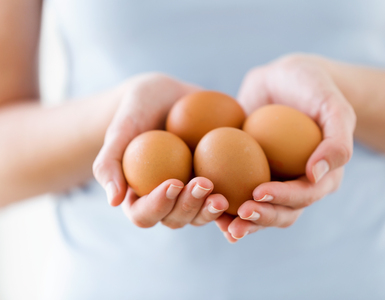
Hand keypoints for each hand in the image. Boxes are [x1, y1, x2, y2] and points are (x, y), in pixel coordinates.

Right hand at [93, 74, 228, 227]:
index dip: (158, 205)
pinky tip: (249, 194)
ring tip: (224, 194)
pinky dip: (237, 202)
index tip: (173, 183)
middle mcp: (168, 201)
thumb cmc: (137, 110)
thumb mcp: (120, 128)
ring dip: (213, 210)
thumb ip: (109, 162)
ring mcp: (192, 195)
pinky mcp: (216, 183)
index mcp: (140, 196)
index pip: (144, 214)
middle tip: (204, 184)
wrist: (166, 96)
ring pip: (203, 215)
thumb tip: (113, 201)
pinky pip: (227, 197)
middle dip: (191, 207)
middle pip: (178, 218)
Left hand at [216, 55, 355, 241]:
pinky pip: (236, 192)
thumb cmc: (313, 88)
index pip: (304, 195)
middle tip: (239, 214)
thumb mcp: (333, 106)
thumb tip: (317, 174)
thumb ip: (336, 140)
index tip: (258, 192)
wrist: (284, 78)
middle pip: (282, 212)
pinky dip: (224, 204)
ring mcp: (273, 180)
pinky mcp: (249, 173)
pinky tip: (206, 206)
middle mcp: (297, 184)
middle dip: (261, 218)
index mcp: (322, 177)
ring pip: (259, 210)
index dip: (283, 199)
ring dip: (242, 222)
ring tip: (223, 224)